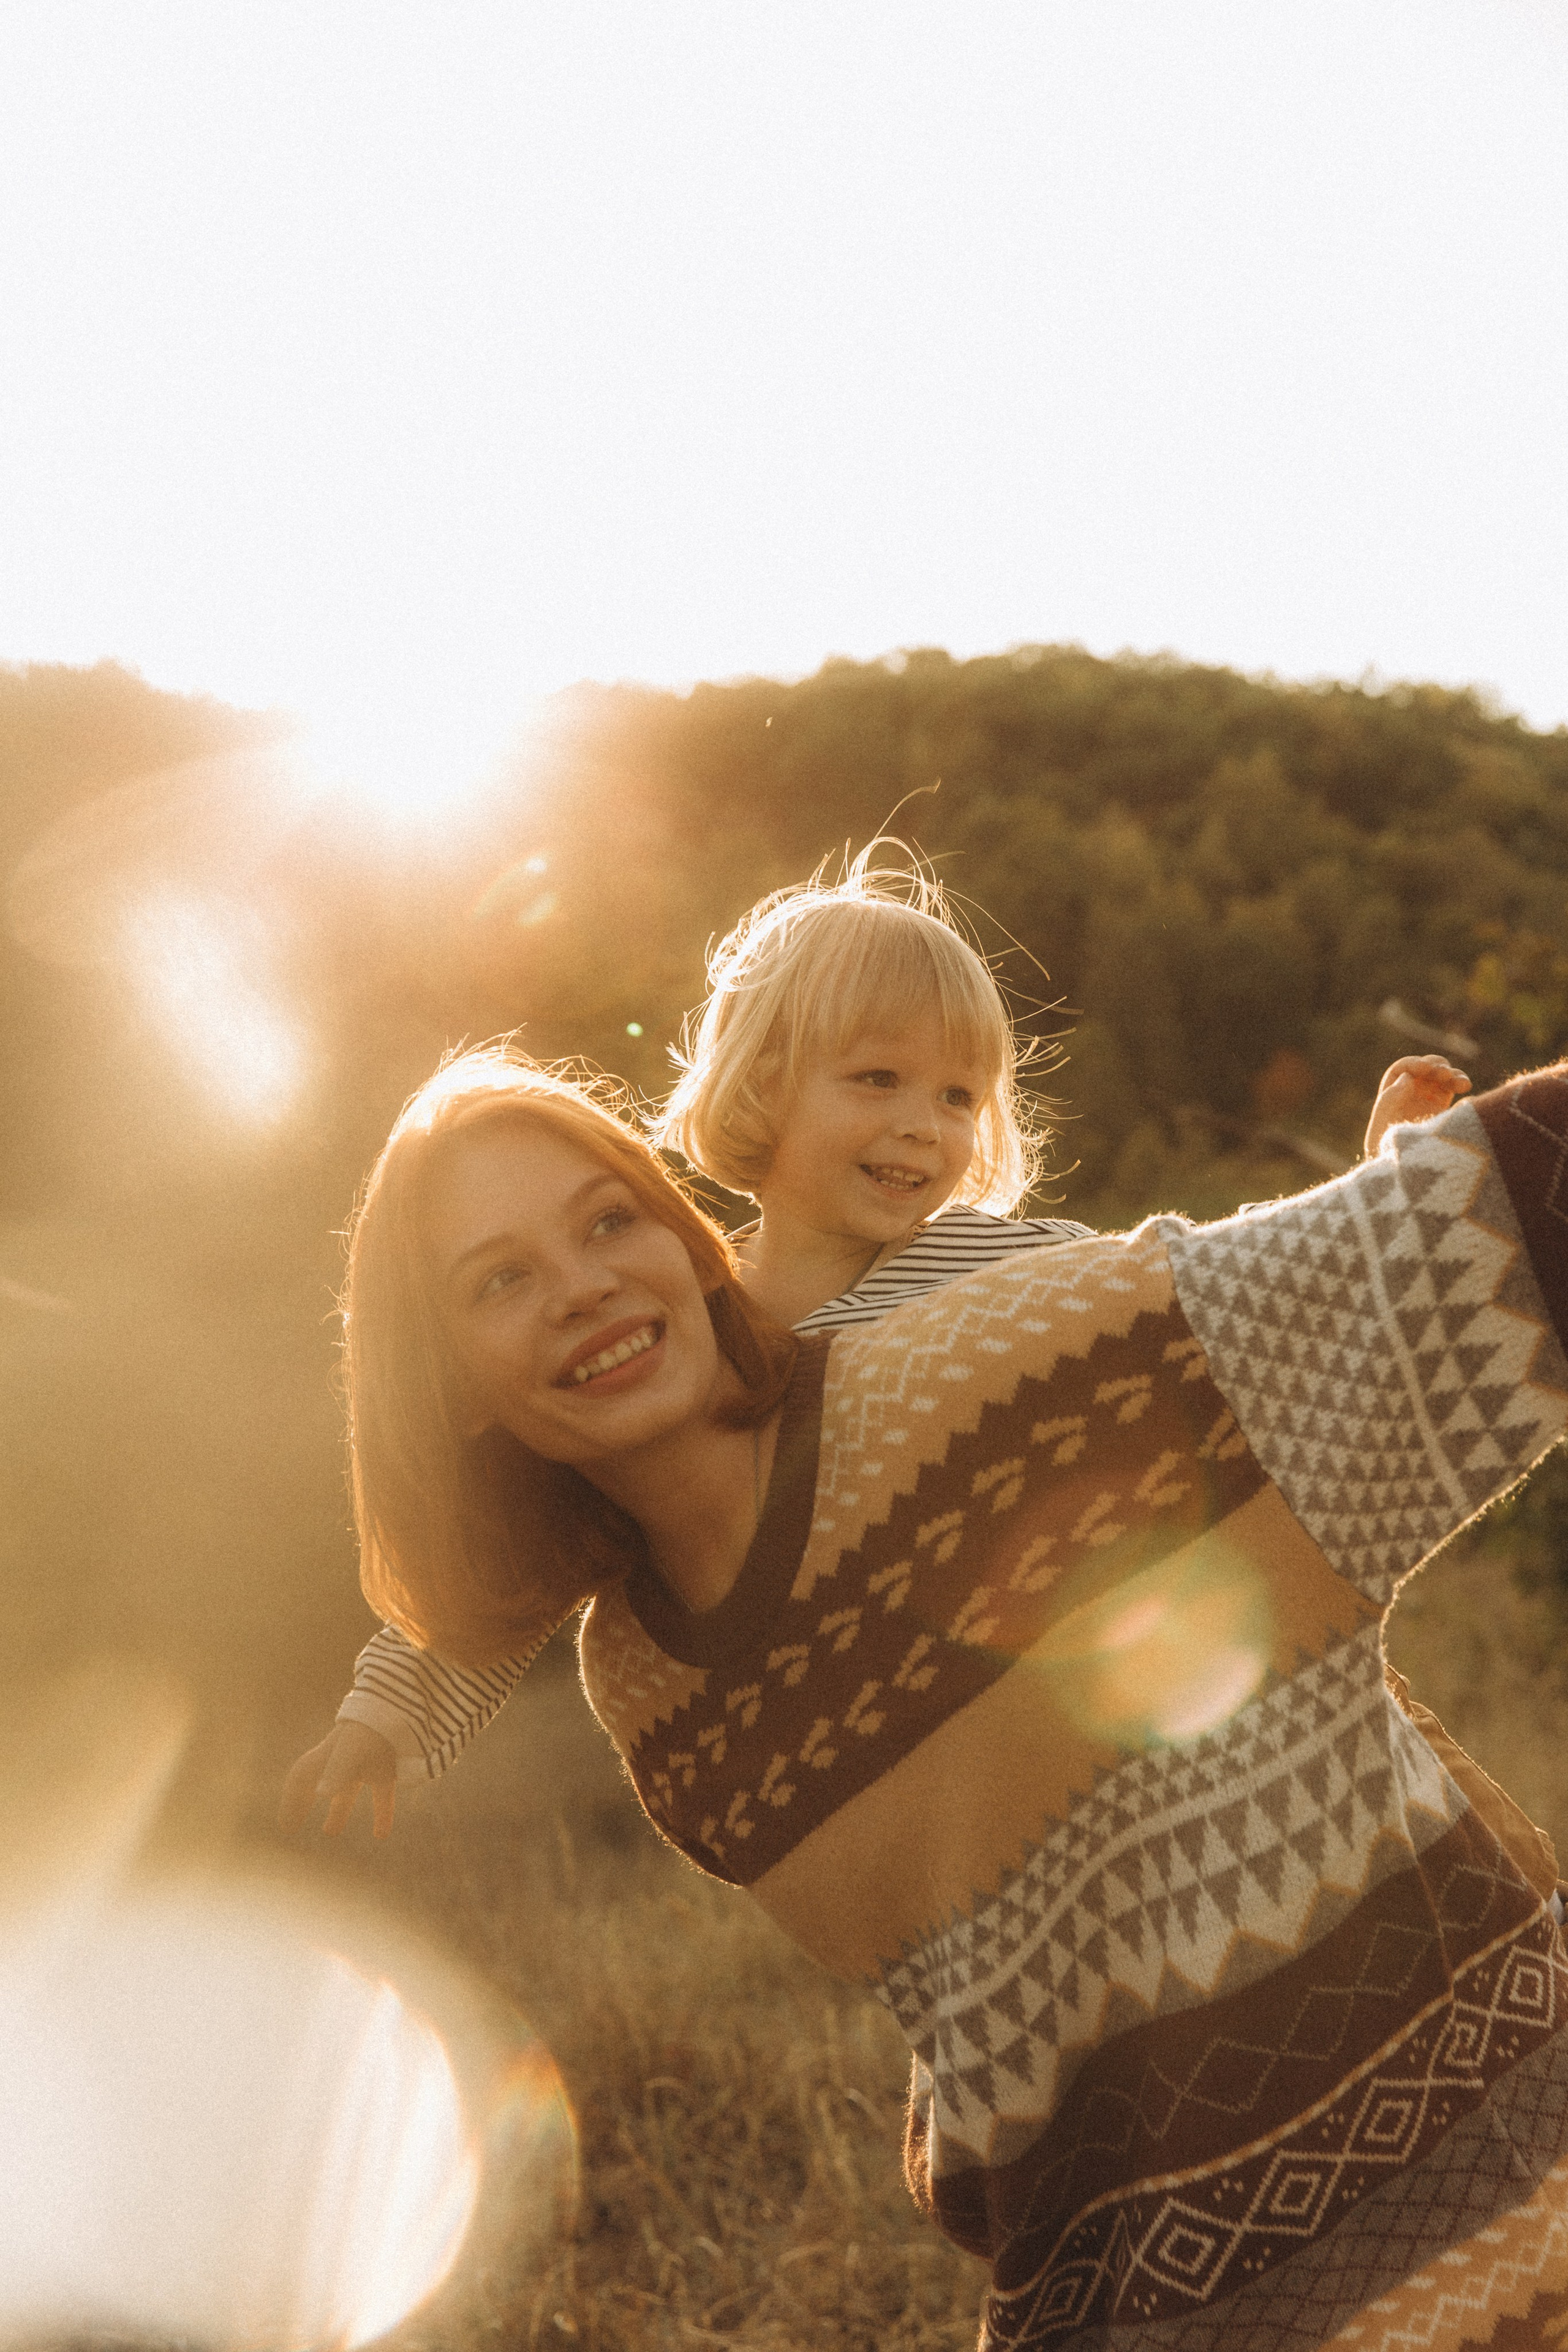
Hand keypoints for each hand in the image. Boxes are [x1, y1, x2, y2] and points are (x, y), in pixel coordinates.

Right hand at [279, 1720, 398, 1838]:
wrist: (402, 1708)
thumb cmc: (371, 1728)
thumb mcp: (351, 1750)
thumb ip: (337, 1771)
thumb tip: (321, 1794)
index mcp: (327, 1755)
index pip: (301, 1777)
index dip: (291, 1800)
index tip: (286, 1825)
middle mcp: (343, 1760)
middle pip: (319, 1783)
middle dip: (303, 1802)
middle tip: (293, 1825)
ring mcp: (365, 1764)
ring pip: (347, 1791)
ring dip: (338, 1811)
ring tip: (330, 1832)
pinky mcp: (387, 1769)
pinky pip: (381, 1796)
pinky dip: (381, 1815)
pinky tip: (381, 1835)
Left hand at [1364, 1055, 1471, 1158]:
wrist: (1404, 1173)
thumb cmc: (1386, 1152)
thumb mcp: (1381, 1126)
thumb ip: (1390, 1100)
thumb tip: (1407, 1078)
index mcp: (1392, 1094)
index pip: (1403, 1069)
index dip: (1414, 1064)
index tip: (1425, 1068)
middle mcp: (1411, 1095)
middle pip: (1426, 1069)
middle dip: (1436, 1066)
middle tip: (1445, 1074)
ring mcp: (1429, 1102)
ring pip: (1443, 1078)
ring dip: (1453, 1074)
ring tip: (1463, 1083)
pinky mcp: (1444, 1111)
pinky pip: (1454, 1091)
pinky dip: (1461, 1085)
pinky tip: (1466, 1090)